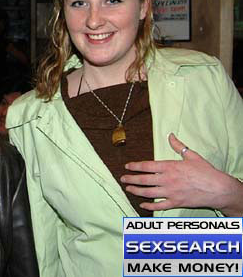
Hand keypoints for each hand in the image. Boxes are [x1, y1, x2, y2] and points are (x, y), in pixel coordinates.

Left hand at [121, 133, 242, 215]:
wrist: (219, 189)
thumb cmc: (206, 172)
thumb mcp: (192, 155)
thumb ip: (178, 146)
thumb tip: (170, 135)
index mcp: (170, 167)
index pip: (146, 166)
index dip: (134, 166)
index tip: (127, 166)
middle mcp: (167, 180)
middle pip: (144, 180)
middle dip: (131, 179)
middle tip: (123, 179)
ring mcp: (171, 192)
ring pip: (148, 193)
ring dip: (136, 191)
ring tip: (129, 189)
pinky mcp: (176, 203)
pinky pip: (159, 206)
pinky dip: (149, 206)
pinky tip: (143, 205)